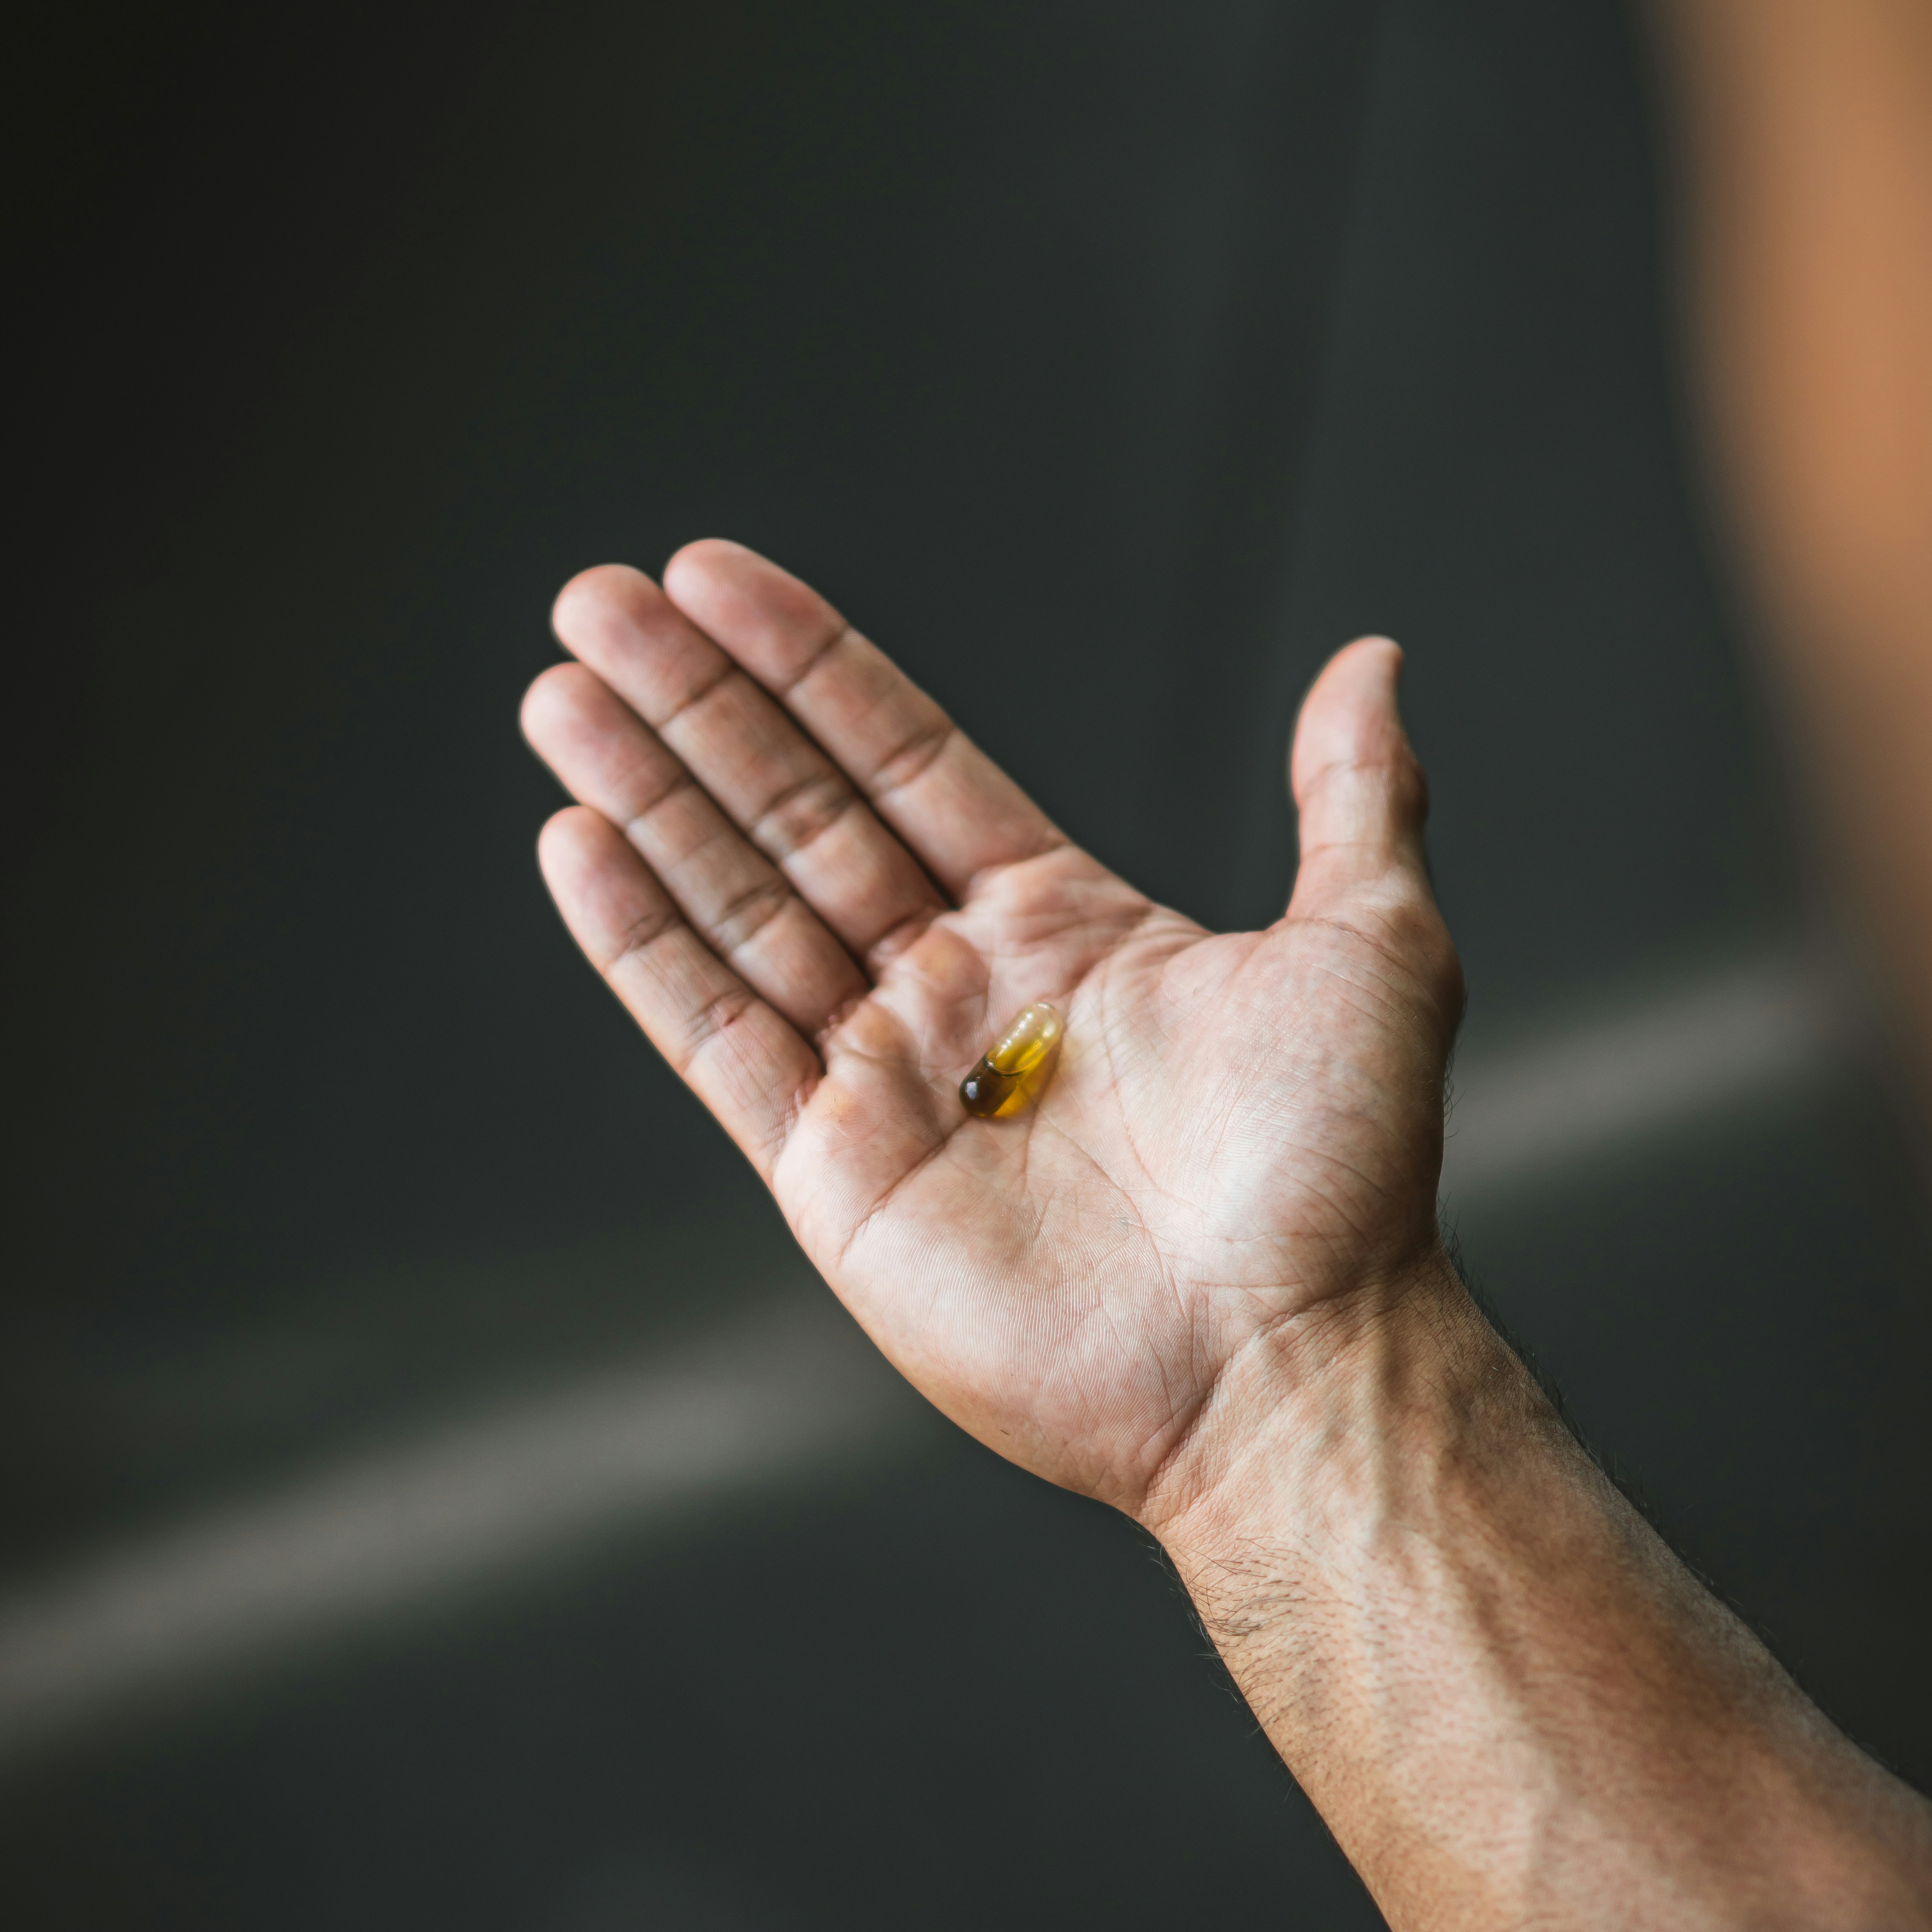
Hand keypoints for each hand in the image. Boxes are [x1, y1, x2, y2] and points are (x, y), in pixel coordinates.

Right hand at [521, 542, 1463, 1521]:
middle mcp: (961, 993)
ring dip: (643, 794)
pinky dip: (642, 940)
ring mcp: (887, 1081)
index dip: (808, 667)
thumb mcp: (1376, 945)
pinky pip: (715, 1033)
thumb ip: (1353, 793)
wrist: (1289, 1354)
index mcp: (1066, 929)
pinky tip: (574, 840)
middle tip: (592, 599)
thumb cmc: (1344, 1172)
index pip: (904, 759)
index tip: (711, 577)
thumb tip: (1371, 657)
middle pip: (795, 813)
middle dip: (694, 705)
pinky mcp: (834, 1175)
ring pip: (735, 904)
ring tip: (555, 689)